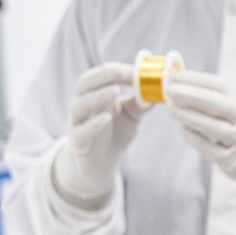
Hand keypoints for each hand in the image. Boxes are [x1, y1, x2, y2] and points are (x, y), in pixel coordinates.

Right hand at [53, 62, 146, 206]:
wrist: (102, 165)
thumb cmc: (116, 133)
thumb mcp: (132, 116)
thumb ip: (140, 102)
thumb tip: (157, 89)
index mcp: (96, 94)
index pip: (101, 75)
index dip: (117, 70)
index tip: (136, 70)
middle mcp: (83, 105)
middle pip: (83, 84)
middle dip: (103, 76)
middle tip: (122, 73)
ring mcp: (78, 123)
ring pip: (79, 105)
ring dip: (97, 96)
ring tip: (115, 91)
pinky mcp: (78, 143)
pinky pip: (81, 132)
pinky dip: (93, 124)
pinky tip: (107, 118)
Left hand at [165, 72, 235, 204]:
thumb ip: (218, 97)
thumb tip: (183, 84)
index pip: (219, 85)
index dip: (196, 79)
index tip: (174, 74)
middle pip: (218, 104)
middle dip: (192, 95)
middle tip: (170, 89)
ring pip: (214, 127)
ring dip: (190, 116)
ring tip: (172, 108)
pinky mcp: (232, 160)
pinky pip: (210, 149)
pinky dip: (195, 137)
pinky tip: (182, 129)